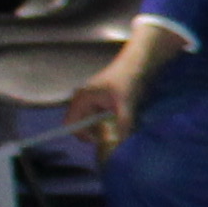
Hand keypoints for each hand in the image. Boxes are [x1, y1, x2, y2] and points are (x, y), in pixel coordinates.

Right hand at [62, 22, 178, 148]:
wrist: (136, 65)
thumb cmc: (127, 81)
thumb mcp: (125, 104)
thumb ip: (123, 124)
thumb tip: (122, 141)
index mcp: (81, 99)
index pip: (71, 124)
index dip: (83, 135)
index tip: (99, 140)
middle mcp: (82, 100)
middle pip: (82, 125)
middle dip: (96, 133)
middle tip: (113, 134)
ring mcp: (90, 100)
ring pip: (92, 123)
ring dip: (104, 128)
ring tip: (120, 123)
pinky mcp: (99, 101)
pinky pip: (99, 118)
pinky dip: (109, 121)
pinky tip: (122, 117)